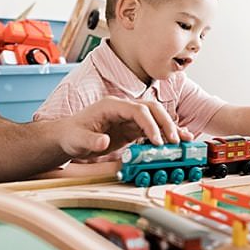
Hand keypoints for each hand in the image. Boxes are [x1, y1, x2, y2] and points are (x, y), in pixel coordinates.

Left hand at [59, 90, 181, 156]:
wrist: (67, 138)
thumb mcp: (77, 140)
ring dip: (168, 128)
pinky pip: (151, 129)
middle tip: (174, 141)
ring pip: (155, 118)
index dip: (150, 124)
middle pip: (151, 109)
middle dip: (166, 123)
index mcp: (111, 106)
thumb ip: (90, 141)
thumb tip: (103, 141)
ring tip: (181, 142)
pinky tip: (173, 143)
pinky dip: (163, 135)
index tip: (158, 141)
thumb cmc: (71, 136)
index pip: (138, 110)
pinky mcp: (130, 129)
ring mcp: (128, 118)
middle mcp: (122, 109)